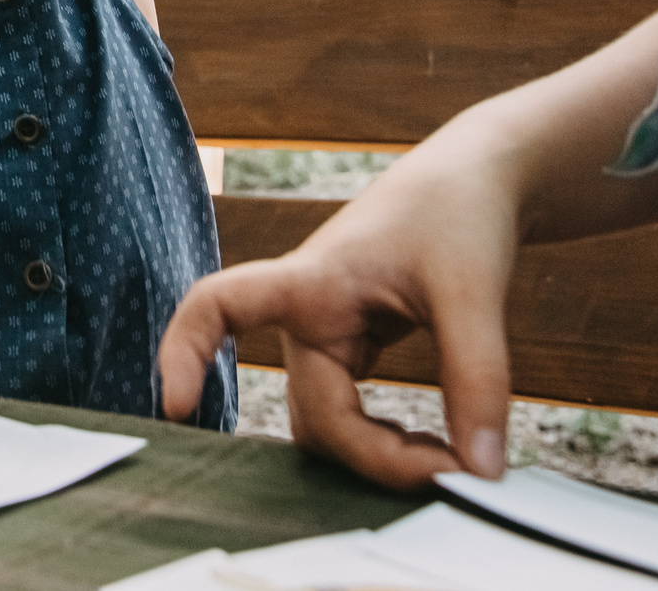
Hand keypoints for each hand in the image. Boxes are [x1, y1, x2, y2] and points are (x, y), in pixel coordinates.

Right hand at [158, 158, 518, 491]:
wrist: (474, 183)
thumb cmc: (457, 212)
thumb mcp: (473, 290)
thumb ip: (477, 378)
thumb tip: (482, 472)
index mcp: (311, 282)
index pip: (218, 306)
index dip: (185, 352)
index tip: (176, 407)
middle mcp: (307, 316)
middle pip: (315, 416)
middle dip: (376, 457)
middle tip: (456, 474)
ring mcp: (328, 337)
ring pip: (330, 427)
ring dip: (380, 457)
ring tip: (453, 461)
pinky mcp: (352, 351)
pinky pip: (349, 417)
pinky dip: (386, 444)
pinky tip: (432, 448)